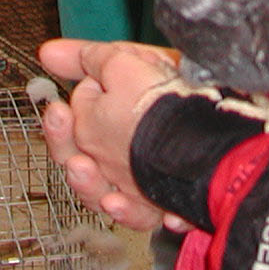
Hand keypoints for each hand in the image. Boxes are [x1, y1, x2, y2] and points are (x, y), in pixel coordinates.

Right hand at [37, 38, 186, 232]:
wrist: (219, 119)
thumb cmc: (173, 92)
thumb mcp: (128, 64)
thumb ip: (88, 60)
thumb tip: (49, 52)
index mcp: (103, 129)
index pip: (68, 136)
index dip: (58, 126)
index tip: (58, 111)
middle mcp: (117, 160)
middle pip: (77, 168)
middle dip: (65, 152)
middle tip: (68, 139)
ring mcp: (137, 185)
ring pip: (99, 197)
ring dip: (87, 185)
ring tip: (83, 169)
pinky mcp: (159, 206)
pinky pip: (140, 217)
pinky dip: (130, 211)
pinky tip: (124, 201)